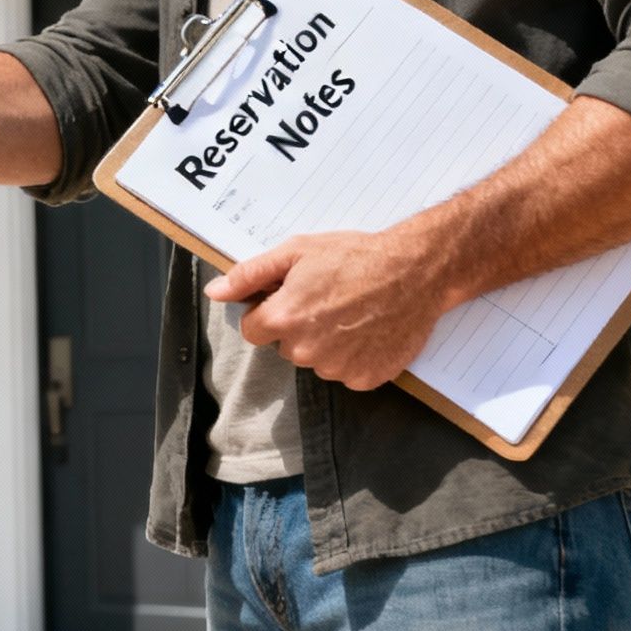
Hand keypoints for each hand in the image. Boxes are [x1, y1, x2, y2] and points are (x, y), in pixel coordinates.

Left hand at [205, 230, 463, 390]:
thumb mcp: (296, 252)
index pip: (252, 330)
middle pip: (285, 346)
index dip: (267, 311)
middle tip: (327, 299)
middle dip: (297, 326)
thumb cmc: (354, 257)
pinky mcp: (366, 379)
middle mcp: (306, 352)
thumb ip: (249, 275)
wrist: (415, 271)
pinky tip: (368, 329)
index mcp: (283, 320)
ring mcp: (337, 369)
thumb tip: (215, 292)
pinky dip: (354, 356)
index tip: (288, 296)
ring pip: (316, 360)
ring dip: (326, 342)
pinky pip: (346, 372)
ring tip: (352, 312)